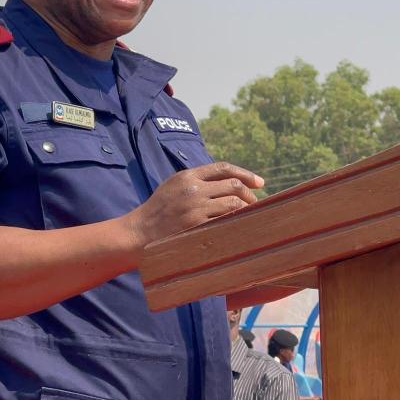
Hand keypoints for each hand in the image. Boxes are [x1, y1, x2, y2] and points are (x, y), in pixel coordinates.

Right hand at [122, 163, 263, 246]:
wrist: (140, 232)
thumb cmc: (159, 210)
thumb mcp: (173, 186)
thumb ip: (196, 180)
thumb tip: (227, 182)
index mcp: (187, 175)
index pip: (223, 168)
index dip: (245, 174)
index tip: (259, 182)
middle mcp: (193, 188)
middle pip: (232, 185)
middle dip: (250, 194)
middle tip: (256, 203)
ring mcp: (195, 207)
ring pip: (232, 203)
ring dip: (246, 210)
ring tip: (249, 216)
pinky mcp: (196, 225)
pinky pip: (225, 221)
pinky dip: (236, 222)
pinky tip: (240, 226)